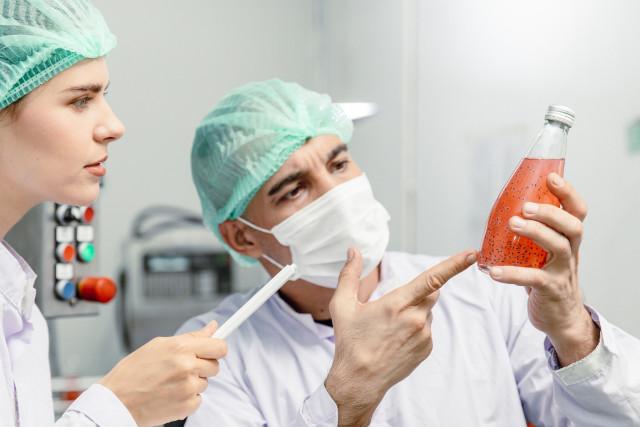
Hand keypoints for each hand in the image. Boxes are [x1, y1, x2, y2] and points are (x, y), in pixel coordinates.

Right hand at [99, 320, 226, 425]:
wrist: (116, 401)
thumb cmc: (131, 373)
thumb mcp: (158, 345)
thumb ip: (190, 337)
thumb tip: (211, 328)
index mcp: (181, 348)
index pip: (219, 346)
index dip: (217, 348)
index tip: (215, 350)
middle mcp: (187, 366)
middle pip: (215, 365)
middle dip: (203, 365)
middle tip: (184, 367)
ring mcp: (188, 387)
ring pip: (205, 382)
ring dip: (193, 382)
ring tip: (171, 382)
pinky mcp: (187, 406)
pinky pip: (198, 399)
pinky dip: (188, 398)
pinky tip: (170, 394)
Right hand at [325, 248, 475, 425]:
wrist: (359, 380)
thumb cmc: (349, 342)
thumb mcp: (342, 305)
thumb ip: (349, 274)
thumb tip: (353, 250)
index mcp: (396, 304)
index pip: (431, 279)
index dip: (453, 265)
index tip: (471, 254)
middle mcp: (415, 319)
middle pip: (431, 292)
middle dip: (419, 291)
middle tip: (394, 306)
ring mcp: (424, 335)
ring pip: (427, 311)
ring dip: (414, 311)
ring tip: (389, 329)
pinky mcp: (427, 348)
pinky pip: (426, 328)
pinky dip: (415, 328)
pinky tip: (396, 339)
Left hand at [489, 173, 598, 365]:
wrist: (560, 318)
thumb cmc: (547, 279)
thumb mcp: (543, 254)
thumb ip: (531, 235)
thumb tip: (502, 210)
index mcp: (568, 239)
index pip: (576, 211)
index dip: (568, 193)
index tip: (551, 177)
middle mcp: (570, 253)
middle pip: (572, 226)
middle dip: (550, 212)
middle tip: (525, 206)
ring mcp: (562, 272)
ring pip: (558, 247)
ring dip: (536, 233)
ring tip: (512, 224)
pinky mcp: (550, 290)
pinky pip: (534, 279)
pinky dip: (513, 273)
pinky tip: (493, 271)